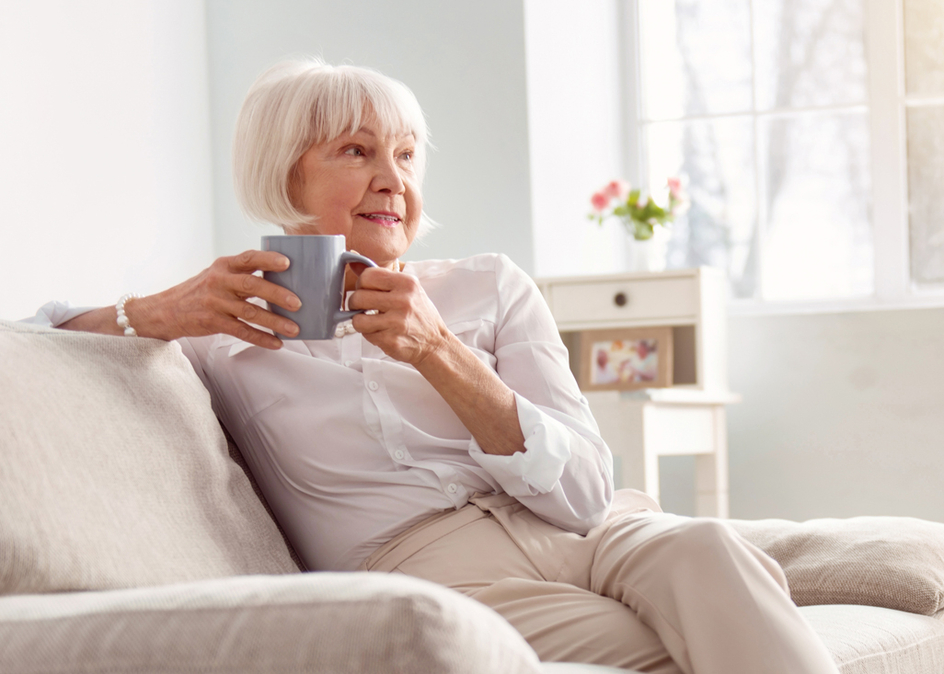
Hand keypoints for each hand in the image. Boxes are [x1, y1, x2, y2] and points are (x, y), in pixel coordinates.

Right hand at [132, 250, 301, 348]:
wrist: (165, 310)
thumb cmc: (200, 291)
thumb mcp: (217, 275)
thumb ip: (242, 274)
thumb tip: (281, 279)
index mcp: (223, 266)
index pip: (249, 258)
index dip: (268, 259)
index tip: (287, 263)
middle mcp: (219, 281)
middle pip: (252, 285)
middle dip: (277, 294)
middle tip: (298, 303)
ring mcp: (215, 302)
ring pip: (250, 312)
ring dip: (274, 322)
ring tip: (294, 329)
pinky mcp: (212, 322)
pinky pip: (241, 331)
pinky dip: (261, 338)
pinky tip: (276, 343)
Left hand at [348, 267, 448, 364]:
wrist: (434, 342)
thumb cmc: (420, 315)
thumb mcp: (409, 289)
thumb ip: (384, 278)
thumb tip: (355, 264)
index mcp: (407, 283)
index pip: (368, 275)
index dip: (361, 284)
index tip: (364, 290)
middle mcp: (403, 301)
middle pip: (359, 297)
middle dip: (355, 303)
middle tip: (362, 307)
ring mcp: (397, 322)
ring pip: (358, 319)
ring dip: (360, 321)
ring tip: (370, 321)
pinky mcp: (391, 340)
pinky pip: (366, 334)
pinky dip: (370, 334)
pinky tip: (381, 331)